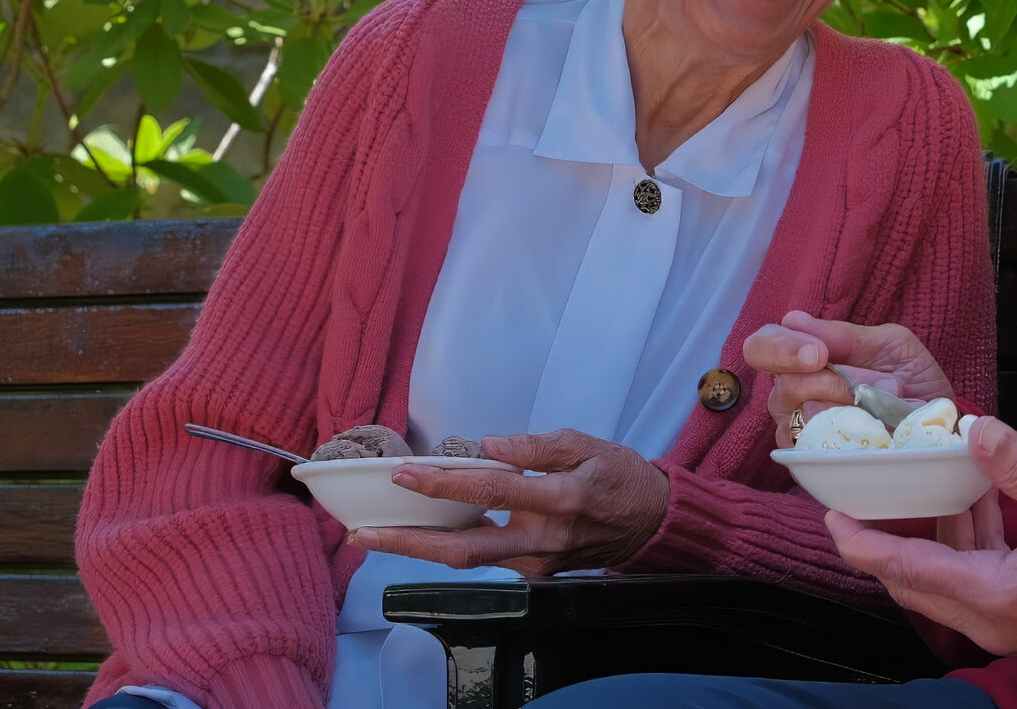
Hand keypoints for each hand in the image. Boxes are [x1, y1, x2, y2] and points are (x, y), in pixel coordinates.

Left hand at [349, 430, 668, 574]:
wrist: (652, 522)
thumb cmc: (620, 476)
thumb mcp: (587, 444)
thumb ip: (537, 446)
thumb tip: (489, 445)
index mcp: (560, 498)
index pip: (492, 491)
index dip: (444, 483)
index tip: (405, 474)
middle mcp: (544, 539)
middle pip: (465, 550)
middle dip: (410, 542)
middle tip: (364, 534)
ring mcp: (538, 563)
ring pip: (469, 561)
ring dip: (420, 549)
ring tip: (376, 535)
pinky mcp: (535, 573)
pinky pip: (486, 559)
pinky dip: (450, 545)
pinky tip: (422, 531)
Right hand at [748, 311, 954, 448]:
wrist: (942, 425)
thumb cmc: (912, 379)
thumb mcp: (890, 345)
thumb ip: (844, 336)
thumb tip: (794, 320)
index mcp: (804, 357)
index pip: (762, 347)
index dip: (781, 348)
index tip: (818, 354)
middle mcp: (793, 395)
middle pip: (783, 387)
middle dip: (828, 382)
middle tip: (860, 387)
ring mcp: (802, 432)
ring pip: (805, 418)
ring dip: (853, 407)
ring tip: (888, 402)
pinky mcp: (816, 464)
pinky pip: (820, 451)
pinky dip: (854, 436)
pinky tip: (876, 430)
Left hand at [825, 416, 1016, 661]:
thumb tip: (973, 427)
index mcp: (995, 594)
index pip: (908, 569)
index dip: (864, 543)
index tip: (829, 515)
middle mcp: (988, 620)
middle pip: (911, 582)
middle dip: (878, 543)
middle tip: (849, 501)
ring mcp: (1001, 626)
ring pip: (938, 583)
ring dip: (922, 539)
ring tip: (907, 487)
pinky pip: (968, 583)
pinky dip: (957, 546)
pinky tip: (966, 501)